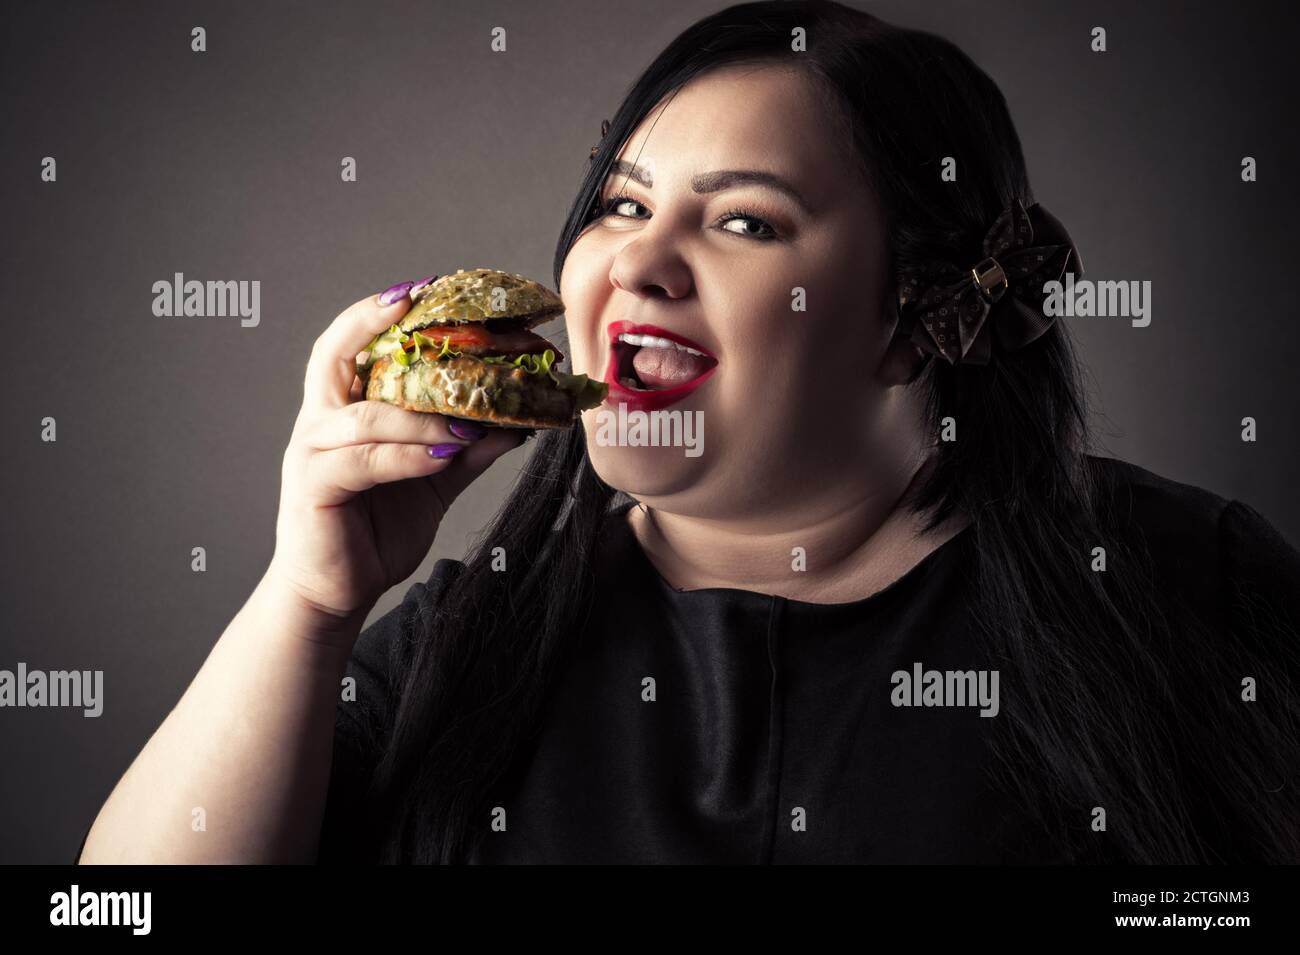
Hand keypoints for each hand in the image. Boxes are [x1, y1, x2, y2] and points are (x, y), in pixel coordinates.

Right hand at [266, 280, 527, 620]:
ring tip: (465, 421)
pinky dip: (408, 455)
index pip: (351, 345)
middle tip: (417, 305)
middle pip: (333, 355)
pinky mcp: (314, 488)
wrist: (338, 590)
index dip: (378, 313)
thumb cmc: (376, 528)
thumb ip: (469, 450)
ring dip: (419, 415)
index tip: (421, 289)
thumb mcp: (435, 481)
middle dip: (373, 324)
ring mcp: (311, 454)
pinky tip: (444, 455)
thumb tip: (518, 422)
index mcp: (344, 409)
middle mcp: (321, 422)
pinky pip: (364, 462)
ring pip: (363, 416)